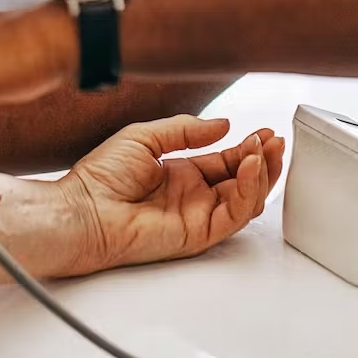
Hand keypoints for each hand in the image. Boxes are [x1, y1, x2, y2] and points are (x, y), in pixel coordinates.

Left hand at [57, 115, 284, 273]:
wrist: (83, 209)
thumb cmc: (101, 177)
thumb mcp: (146, 137)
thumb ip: (186, 130)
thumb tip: (222, 124)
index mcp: (180, 173)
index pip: (223, 161)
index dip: (245, 148)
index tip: (263, 132)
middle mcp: (192, 196)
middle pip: (240, 181)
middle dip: (262, 160)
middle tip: (275, 140)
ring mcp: (196, 215)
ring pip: (244, 200)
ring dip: (261, 175)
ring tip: (266, 150)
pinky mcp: (197, 234)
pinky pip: (232, 215)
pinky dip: (247, 192)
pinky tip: (251, 168)